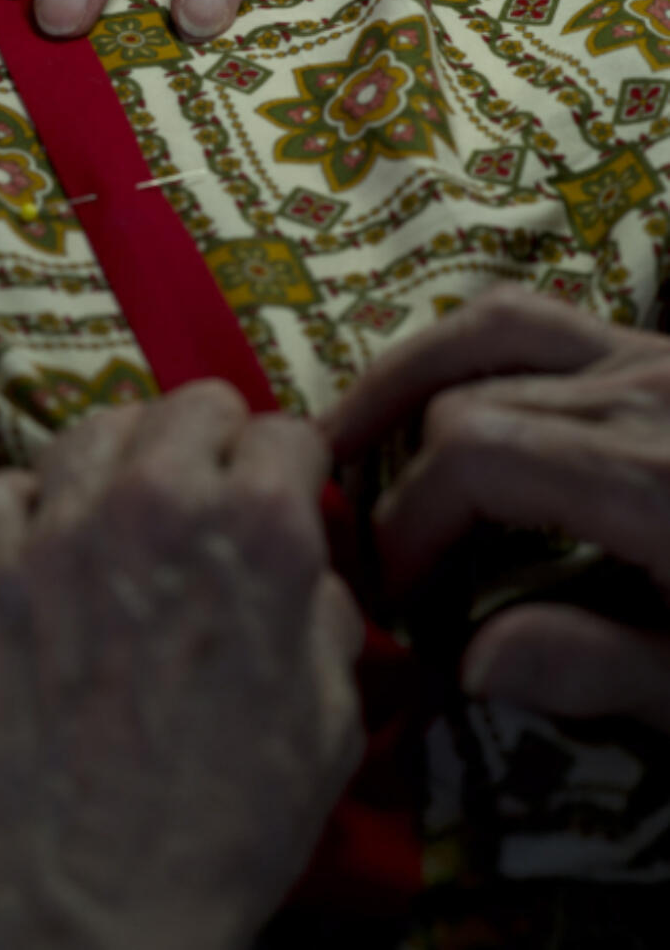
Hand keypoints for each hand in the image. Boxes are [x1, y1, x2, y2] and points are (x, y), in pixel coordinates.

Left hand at [0, 383, 363, 949]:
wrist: (97, 912)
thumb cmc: (227, 832)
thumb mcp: (328, 723)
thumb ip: (322, 615)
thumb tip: (304, 567)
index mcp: (261, 533)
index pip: (284, 431)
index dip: (286, 468)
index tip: (276, 492)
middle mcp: (160, 506)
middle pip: (188, 404)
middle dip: (208, 444)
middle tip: (203, 497)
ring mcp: (63, 531)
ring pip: (89, 427)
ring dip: (116, 461)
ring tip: (119, 513)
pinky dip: (15, 508)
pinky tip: (37, 546)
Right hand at [323, 287, 669, 728]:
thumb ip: (604, 667)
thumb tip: (467, 663)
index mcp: (656, 483)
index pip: (475, 455)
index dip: (407, 519)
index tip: (393, 601)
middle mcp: (645, 394)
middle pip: (469, 396)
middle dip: (402, 474)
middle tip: (376, 557)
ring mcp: (656, 358)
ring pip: (493, 326)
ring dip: (410, 376)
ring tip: (349, 428)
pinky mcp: (664, 354)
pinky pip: (542, 320)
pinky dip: (474, 347)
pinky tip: (448, 392)